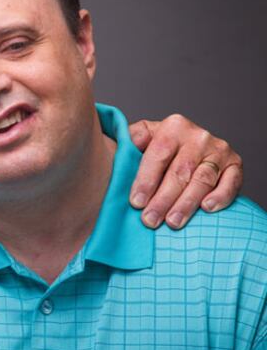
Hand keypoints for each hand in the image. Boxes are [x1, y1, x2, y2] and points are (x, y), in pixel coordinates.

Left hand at [128, 114, 242, 229]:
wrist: (189, 145)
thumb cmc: (159, 147)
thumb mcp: (142, 138)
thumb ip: (129, 142)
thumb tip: (115, 148)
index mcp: (173, 126)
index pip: (158, 155)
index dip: (146, 180)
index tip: (136, 202)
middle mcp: (198, 136)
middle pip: (180, 171)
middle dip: (163, 199)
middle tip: (150, 220)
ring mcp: (219, 150)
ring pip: (202, 180)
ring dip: (186, 204)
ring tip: (172, 222)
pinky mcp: (235, 164)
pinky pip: (231, 182)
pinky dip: (221, 196)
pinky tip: (207, 209)